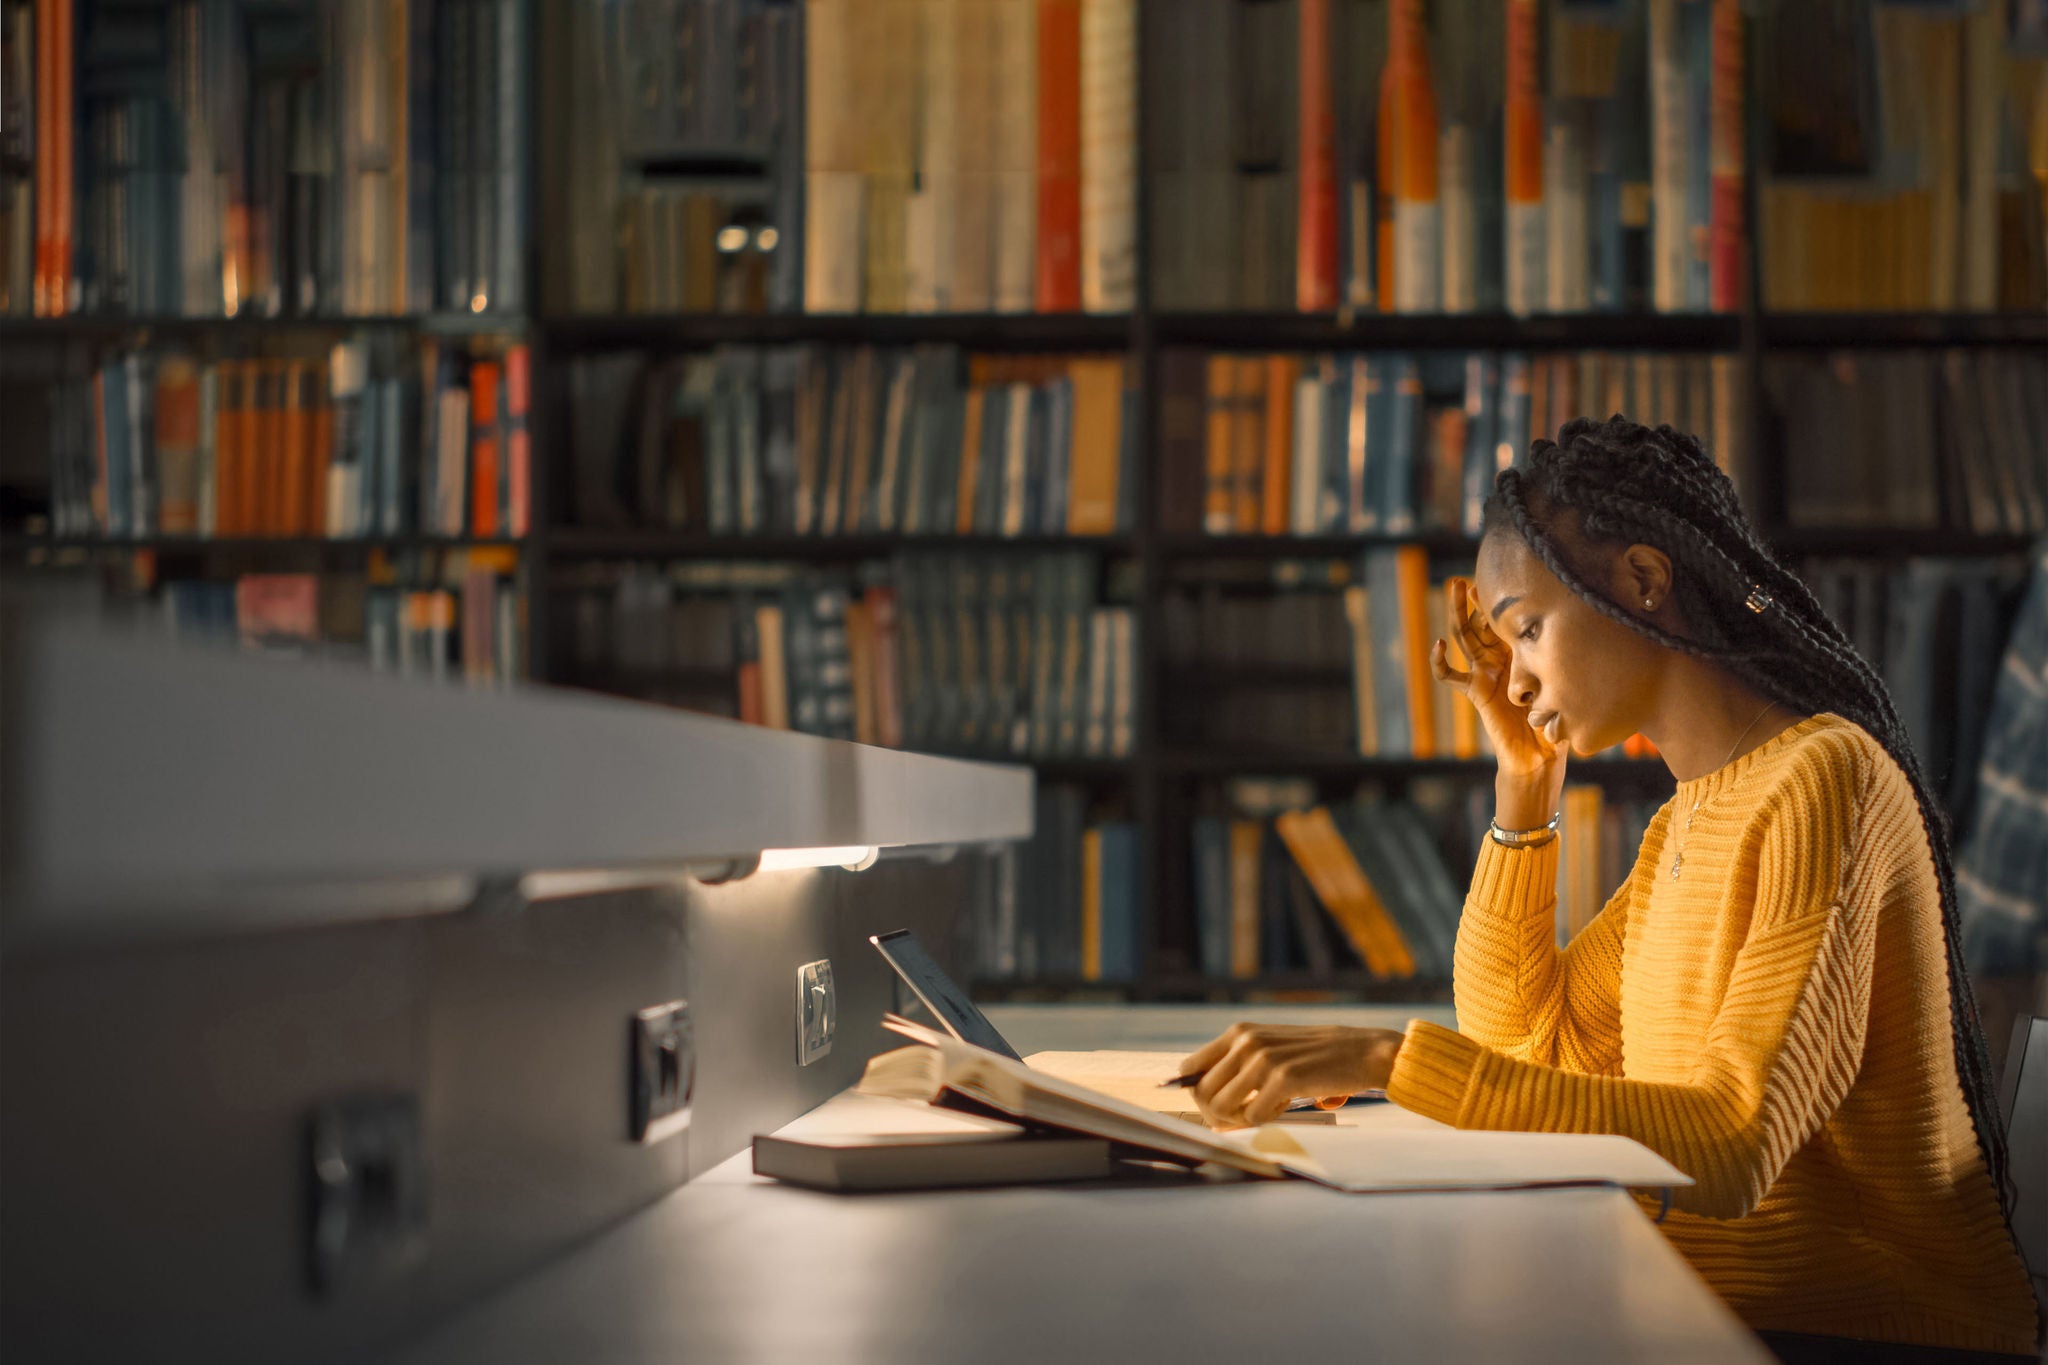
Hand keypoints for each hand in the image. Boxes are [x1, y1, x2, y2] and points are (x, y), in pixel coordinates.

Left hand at [1178, 1023, 1404, 1128]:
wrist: (1362, 1051)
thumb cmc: (1317, 1056)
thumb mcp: (1272, 1048)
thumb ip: (1241, 1067)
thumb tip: (1209, 1109)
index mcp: (1239, 1032)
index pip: (1190, 1068)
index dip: (1198, 1094)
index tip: (1217, 1108)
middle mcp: (1245, 1041)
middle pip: (1201, 1093)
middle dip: (1217, 1114)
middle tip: (1243, 1118)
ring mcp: (1263, 1058)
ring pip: (1222, 1107)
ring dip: (1240, 1119)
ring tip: (1266, 1111)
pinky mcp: (1283, 1077)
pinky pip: (1254, 1116)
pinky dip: (1268, 1121)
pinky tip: (1287, 1107)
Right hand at [1430, 576, 1562, 779]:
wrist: (1539, 755)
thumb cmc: (1556, 722)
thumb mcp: (1564, 683)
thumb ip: (1566, 662)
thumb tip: (1582, 631)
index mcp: (1519, 656)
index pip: (1504, 623)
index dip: (1498, 603)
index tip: (1499, 580)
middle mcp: (1499, 661)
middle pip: (1480, 623)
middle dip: (1471, 601)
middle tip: (1463, 579)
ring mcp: (1484, 674)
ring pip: (1464, 638)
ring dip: (1457, 613)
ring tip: (1453, 590)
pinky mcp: (1476, 692)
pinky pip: (1450, 676)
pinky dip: (1440, 662)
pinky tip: (1438, 646)